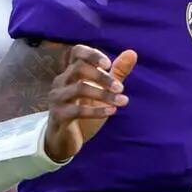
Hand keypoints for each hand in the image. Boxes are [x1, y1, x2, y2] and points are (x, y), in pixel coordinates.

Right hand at [44, 44, 136, 161]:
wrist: (63, 139)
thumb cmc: (83, 110)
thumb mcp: (102, 90)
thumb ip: (116, 73)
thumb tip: (133, 52)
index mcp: (71, 72)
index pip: (77, 52)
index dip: (92, 54)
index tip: (109, 64)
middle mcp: (61, 81)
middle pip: (78, 68)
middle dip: (102, 77)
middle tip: (121, 88)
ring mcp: (58, 98)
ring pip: (79, 89)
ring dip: (103, 94)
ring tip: (122, 101)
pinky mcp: (59, 115)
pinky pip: (77, 110)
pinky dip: (96, 111)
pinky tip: (112, 112)